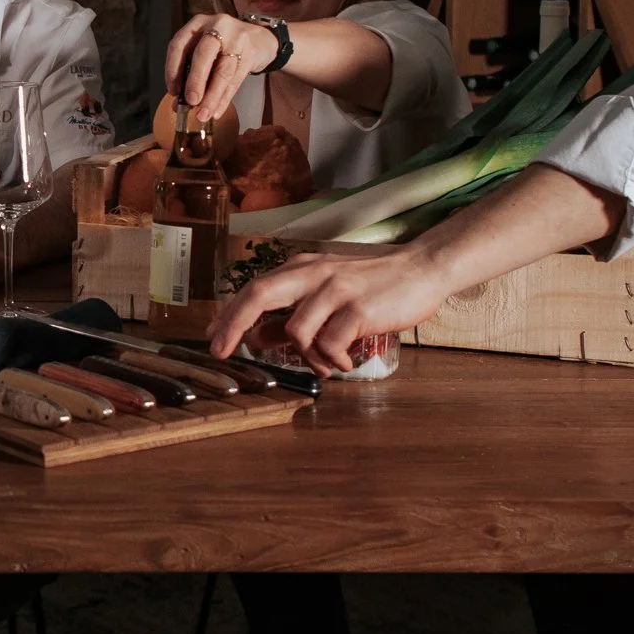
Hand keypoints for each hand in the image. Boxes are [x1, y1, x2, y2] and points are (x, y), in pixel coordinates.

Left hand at [165, 13, 282, 120]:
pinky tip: (217, 110)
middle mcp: (217, 26)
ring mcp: (237, 39)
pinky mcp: (251, 53)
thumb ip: (189, 70)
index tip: (173, 91)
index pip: (179, 45)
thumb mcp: (204, 48)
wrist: (259, 38)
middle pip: (203, 54)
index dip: (173, 69)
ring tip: (203, 114)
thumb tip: (178, 102)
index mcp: (198, 24)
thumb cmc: (223, 45)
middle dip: (195, 80)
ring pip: (223, 71)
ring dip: (211, 96)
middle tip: (191, 101)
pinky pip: (236, 80)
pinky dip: (224, 98)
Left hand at [206, 246, 450, 374]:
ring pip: (296, 329)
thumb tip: (257, 337)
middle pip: (259, 294)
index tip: (211, 337)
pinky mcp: (359, 308)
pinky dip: (334, 360)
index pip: (254, 288)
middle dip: (234, 325)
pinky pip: (330, 344)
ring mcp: (336, 289)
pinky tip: (346, 361)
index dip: (229, 313)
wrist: (422, 269)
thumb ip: (293, 314)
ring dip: (306, 357)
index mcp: (303, 269)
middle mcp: (314, 274)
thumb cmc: (373, 284)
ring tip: (327, 365)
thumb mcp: (326, 295)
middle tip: (221, 352)